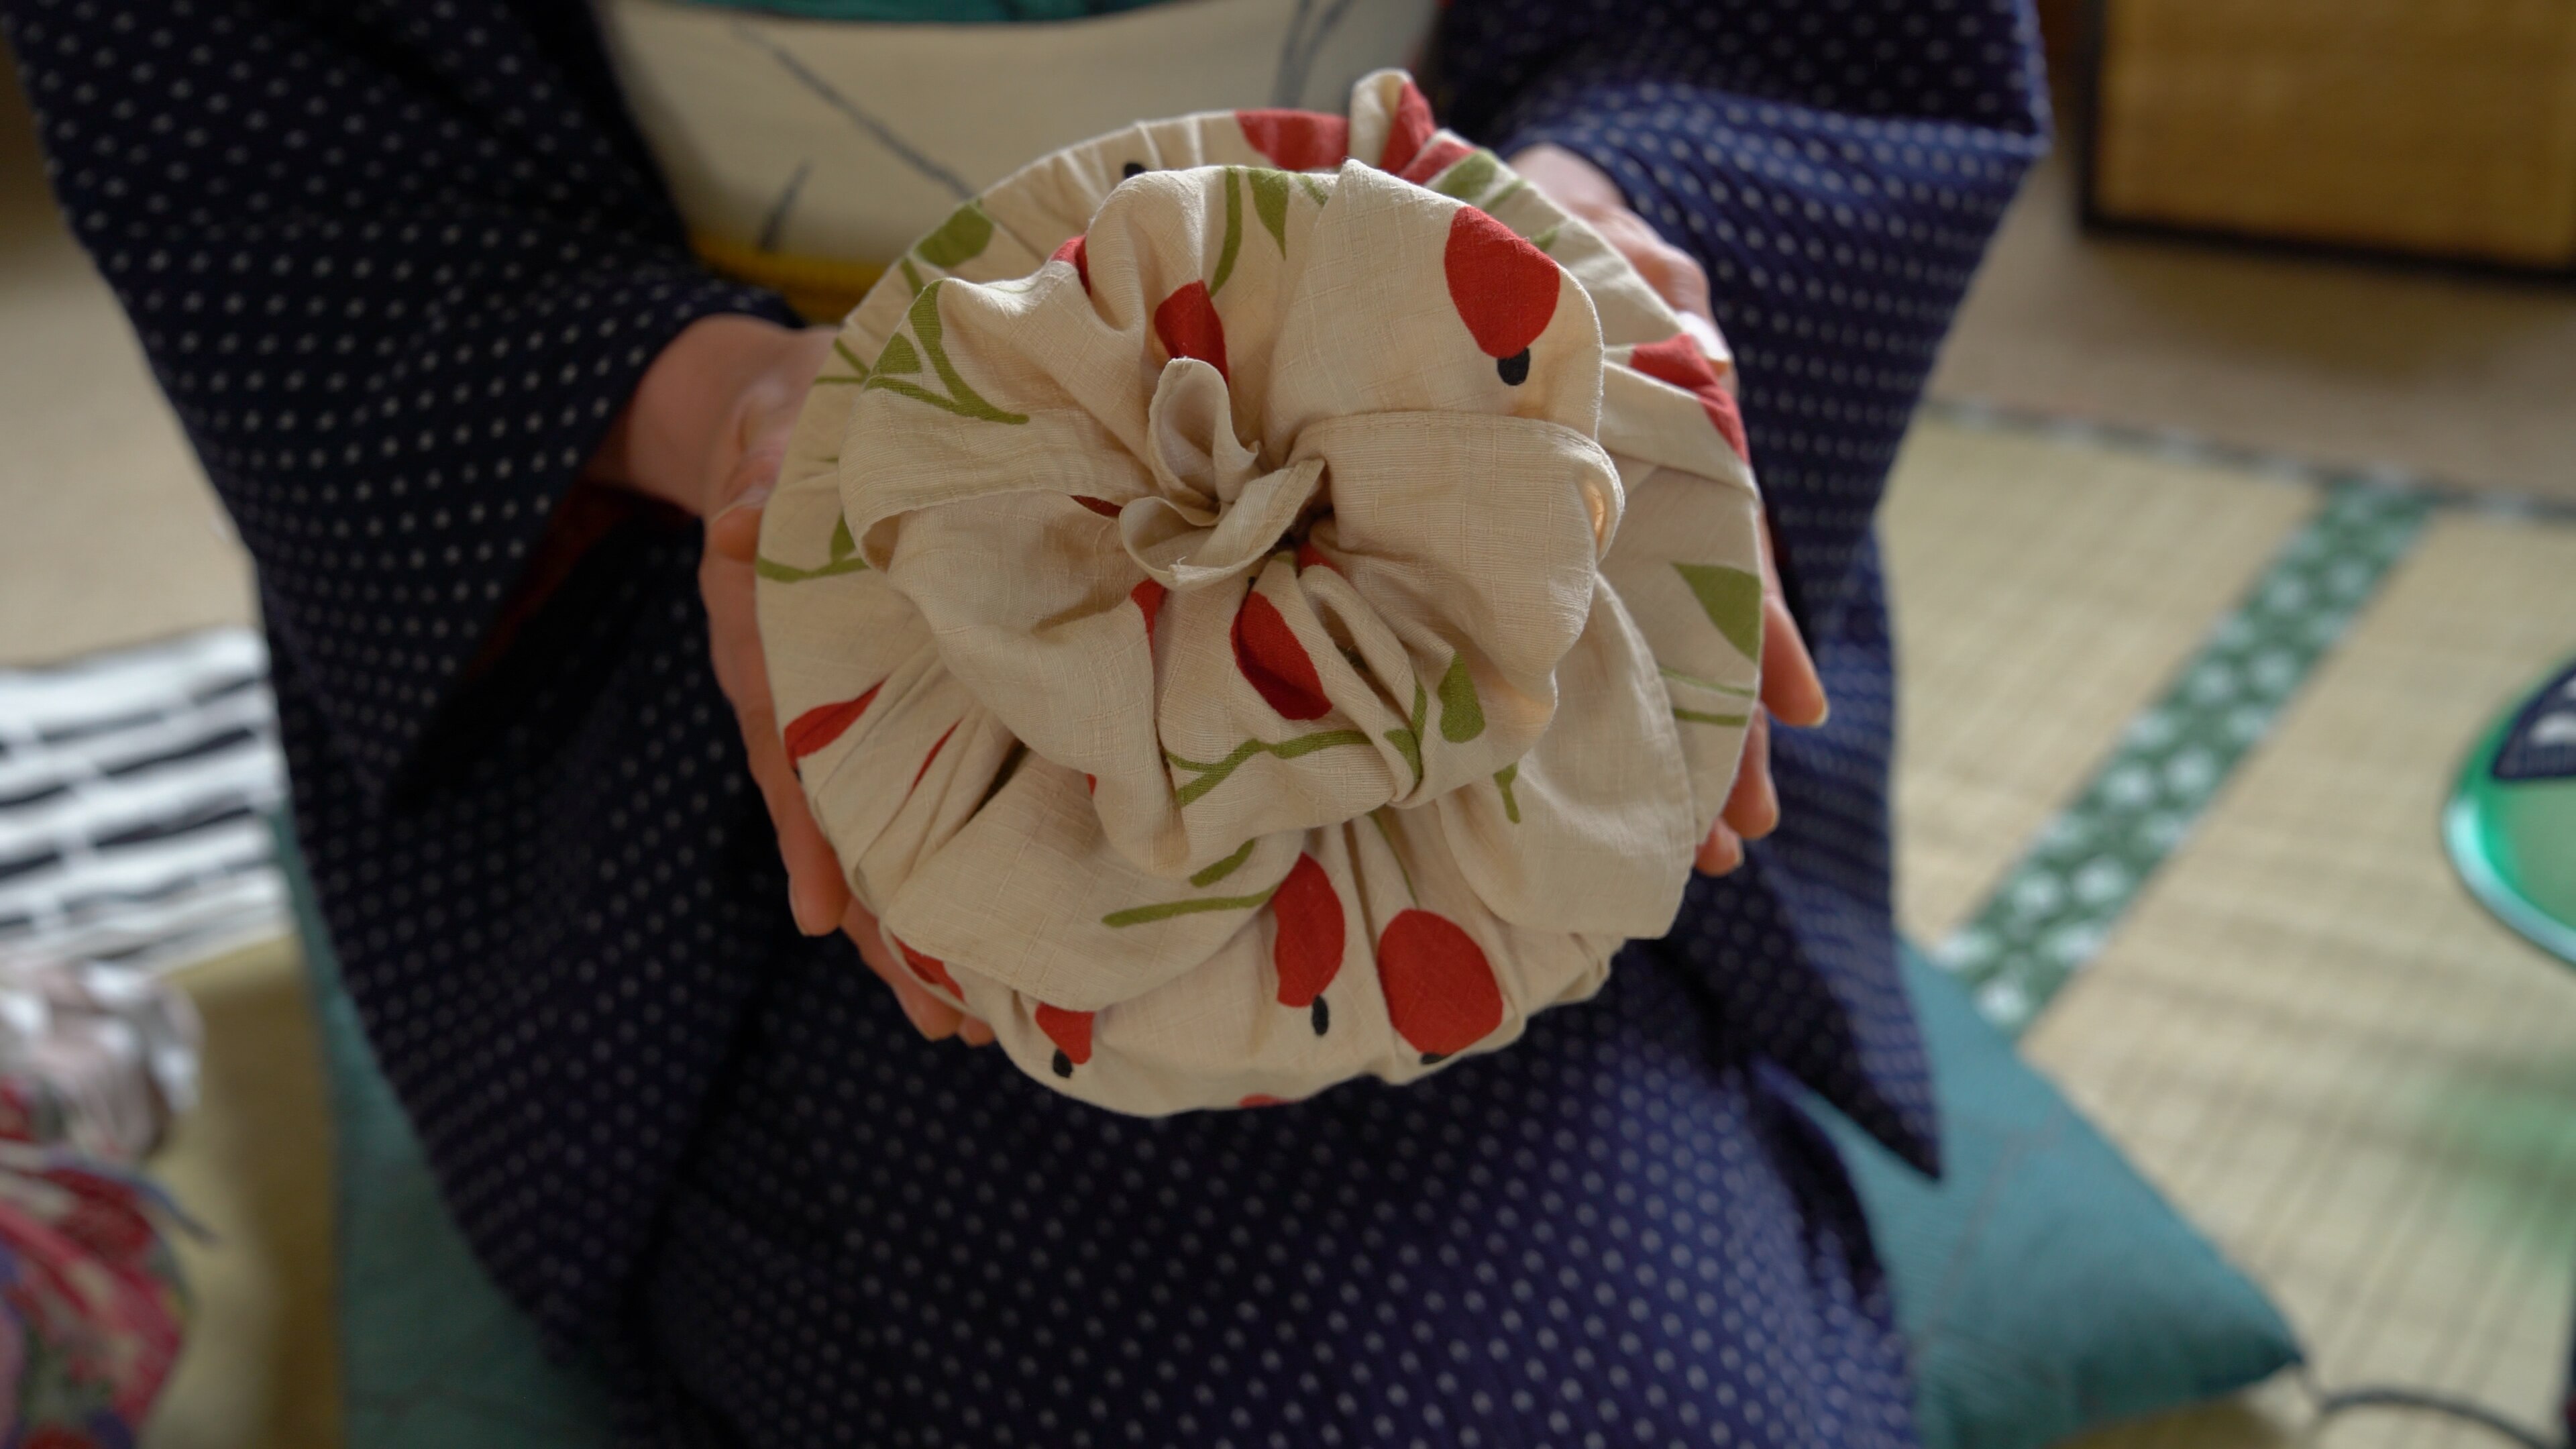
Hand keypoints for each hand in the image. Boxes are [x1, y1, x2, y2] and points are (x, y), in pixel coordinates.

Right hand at [590, 314, 993, 1044]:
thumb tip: (735, 510)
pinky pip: (904, 792)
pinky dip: (921, 863)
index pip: (791, 746)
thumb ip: (761, 463)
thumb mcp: (777, 419)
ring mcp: (847, 702)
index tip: (832, 919)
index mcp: (774, 624)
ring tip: (961, 1020)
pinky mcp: (890, 701)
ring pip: (876, 827)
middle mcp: (805, 682)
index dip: (809, 832)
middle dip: (886, 925)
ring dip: (914, 922)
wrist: (799, 402)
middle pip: (840, 820)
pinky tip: (952, 942)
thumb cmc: (800, 411)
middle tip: (941, 1022)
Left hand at [1507, 144, 1829, 875]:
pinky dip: (1590, 711)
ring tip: (1697, 847)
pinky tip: (1609, 792)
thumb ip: (1663, 293)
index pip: (1732, 557)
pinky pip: (1561, 640)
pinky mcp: (1517, 546)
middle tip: (1738, 837)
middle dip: (1726, 735)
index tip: (1796, 716)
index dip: (1764, 638)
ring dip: (1672, 748)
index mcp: (1674, 453)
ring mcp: (1586, 538)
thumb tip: (1710, 359)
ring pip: (1639, 655)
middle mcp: (1642, 511)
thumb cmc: (1562, 236)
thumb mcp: (1618, 247)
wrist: (1484, 231)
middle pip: (1701, 633)